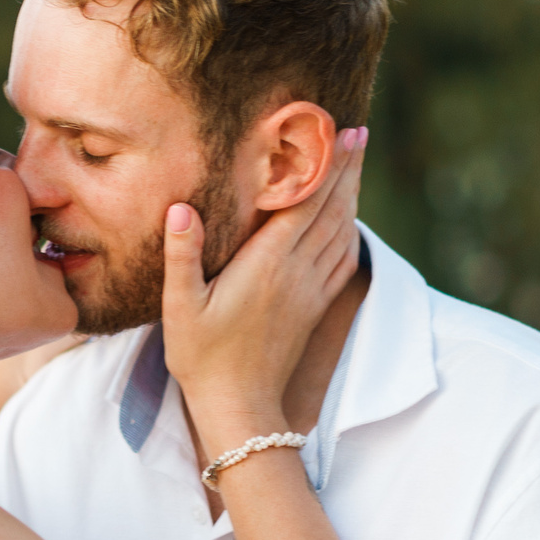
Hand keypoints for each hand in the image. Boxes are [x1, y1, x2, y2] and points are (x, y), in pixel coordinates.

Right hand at [162, 126, 366, 442]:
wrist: (240, 406)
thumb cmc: (202, 357)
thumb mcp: (180, 307)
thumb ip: (182, 256)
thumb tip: (181, 208)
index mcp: (266, 264)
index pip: (306, 202)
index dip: (327, 165)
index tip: (343, 133)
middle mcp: (297, 272)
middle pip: (331, 209)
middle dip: (347, 169)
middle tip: (359, 134)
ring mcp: (311, 290)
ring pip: (342, 232)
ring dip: (351, 196)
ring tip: (356, 167)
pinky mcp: (315, 308)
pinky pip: (342, 261)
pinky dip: (349, 232)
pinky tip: (349, 222)